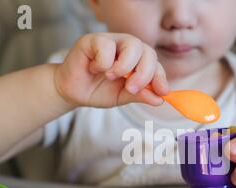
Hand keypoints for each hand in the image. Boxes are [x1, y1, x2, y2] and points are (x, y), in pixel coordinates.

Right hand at [54, 33, 169, 108]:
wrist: (73, 92)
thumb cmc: (98, 90)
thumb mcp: (123, 97)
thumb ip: (140, 96)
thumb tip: (159, 99)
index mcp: (138, 60)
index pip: (156, 64)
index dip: (160, 77)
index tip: (162, 92)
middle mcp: (127, 47)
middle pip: (148, 51)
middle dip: (144, 73)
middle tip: (131, 89)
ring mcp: (112, 41)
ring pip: (132, 44)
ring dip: (125, 66)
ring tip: (110, 77)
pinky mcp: (93, 39)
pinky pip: (107, 46)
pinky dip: (103, 63)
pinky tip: (93, 68)